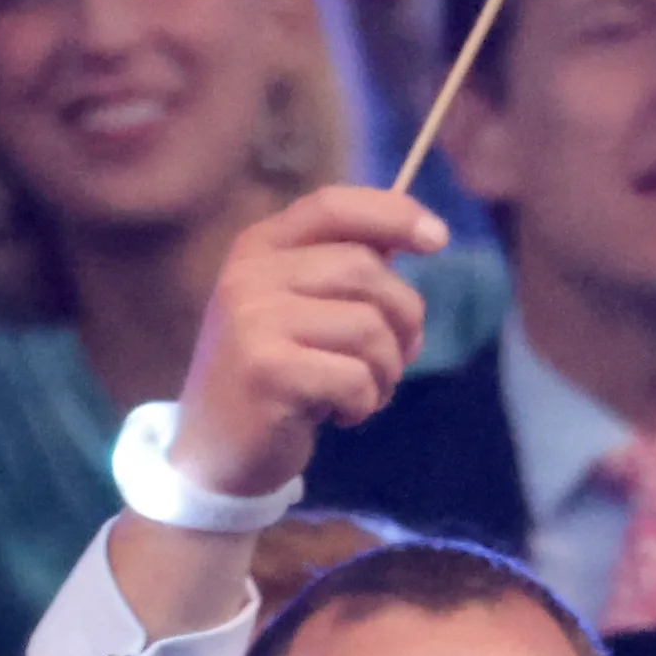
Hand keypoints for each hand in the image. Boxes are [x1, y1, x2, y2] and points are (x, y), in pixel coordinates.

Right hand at [171, 184, 447, 499]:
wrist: (217, 450)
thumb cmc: (278, 373)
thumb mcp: (304, 308)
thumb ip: (348, 269)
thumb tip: (420, 233)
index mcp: (259, 247)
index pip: (333, 206)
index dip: (394, 214)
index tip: (439, 238)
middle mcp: (249, 274)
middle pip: (366, 269)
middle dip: (404, 318)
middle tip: (394, 358)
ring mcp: (252, 320)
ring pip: (369, 326)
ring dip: (386, 369)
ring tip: (362, 390)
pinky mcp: (266, 370)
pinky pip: (355, 376)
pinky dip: (365, 402)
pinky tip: (341, 413)